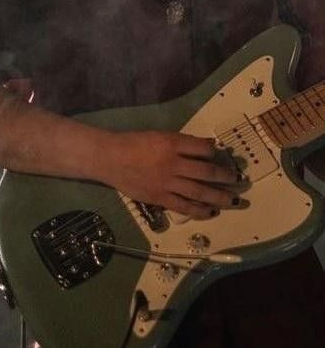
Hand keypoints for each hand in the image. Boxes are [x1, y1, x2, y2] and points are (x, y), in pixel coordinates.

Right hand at [103, 129, 241, 216]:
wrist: (111, 159)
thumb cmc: (135, 143)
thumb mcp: (160, 135)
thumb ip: (183, 142)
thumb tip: (207, 146)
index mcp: (172, 144)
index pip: (202, 149)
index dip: (214, 152)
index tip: (220, 155)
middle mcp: (173, 164)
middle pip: (206, 173)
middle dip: (224, 177)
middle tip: (237, 180)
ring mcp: (167, 184)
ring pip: (199, 192)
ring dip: (218, 197)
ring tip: (232, 199)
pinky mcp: (161, 198)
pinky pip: (184, 207)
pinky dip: (200, 211)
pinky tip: (210, 212)